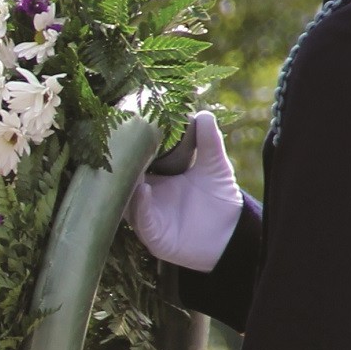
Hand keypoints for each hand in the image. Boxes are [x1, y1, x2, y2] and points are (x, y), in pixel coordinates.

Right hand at [127, 110, 239, 272]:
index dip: (129, 146)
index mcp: (154, 179)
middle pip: (123, 179)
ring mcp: (147, 217)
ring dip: (125, 183)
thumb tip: (202, 113)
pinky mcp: (154, 236)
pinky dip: (140, 204)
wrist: (231, 234)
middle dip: (120, 163)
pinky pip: (141, 219)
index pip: (134, 161)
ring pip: (125, 199)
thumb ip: (209, 141)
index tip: (127, 125)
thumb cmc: (218, 198)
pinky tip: (143, 188)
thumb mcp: (214, 165)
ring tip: (125, 163)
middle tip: (118, 140)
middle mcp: (145, 197)